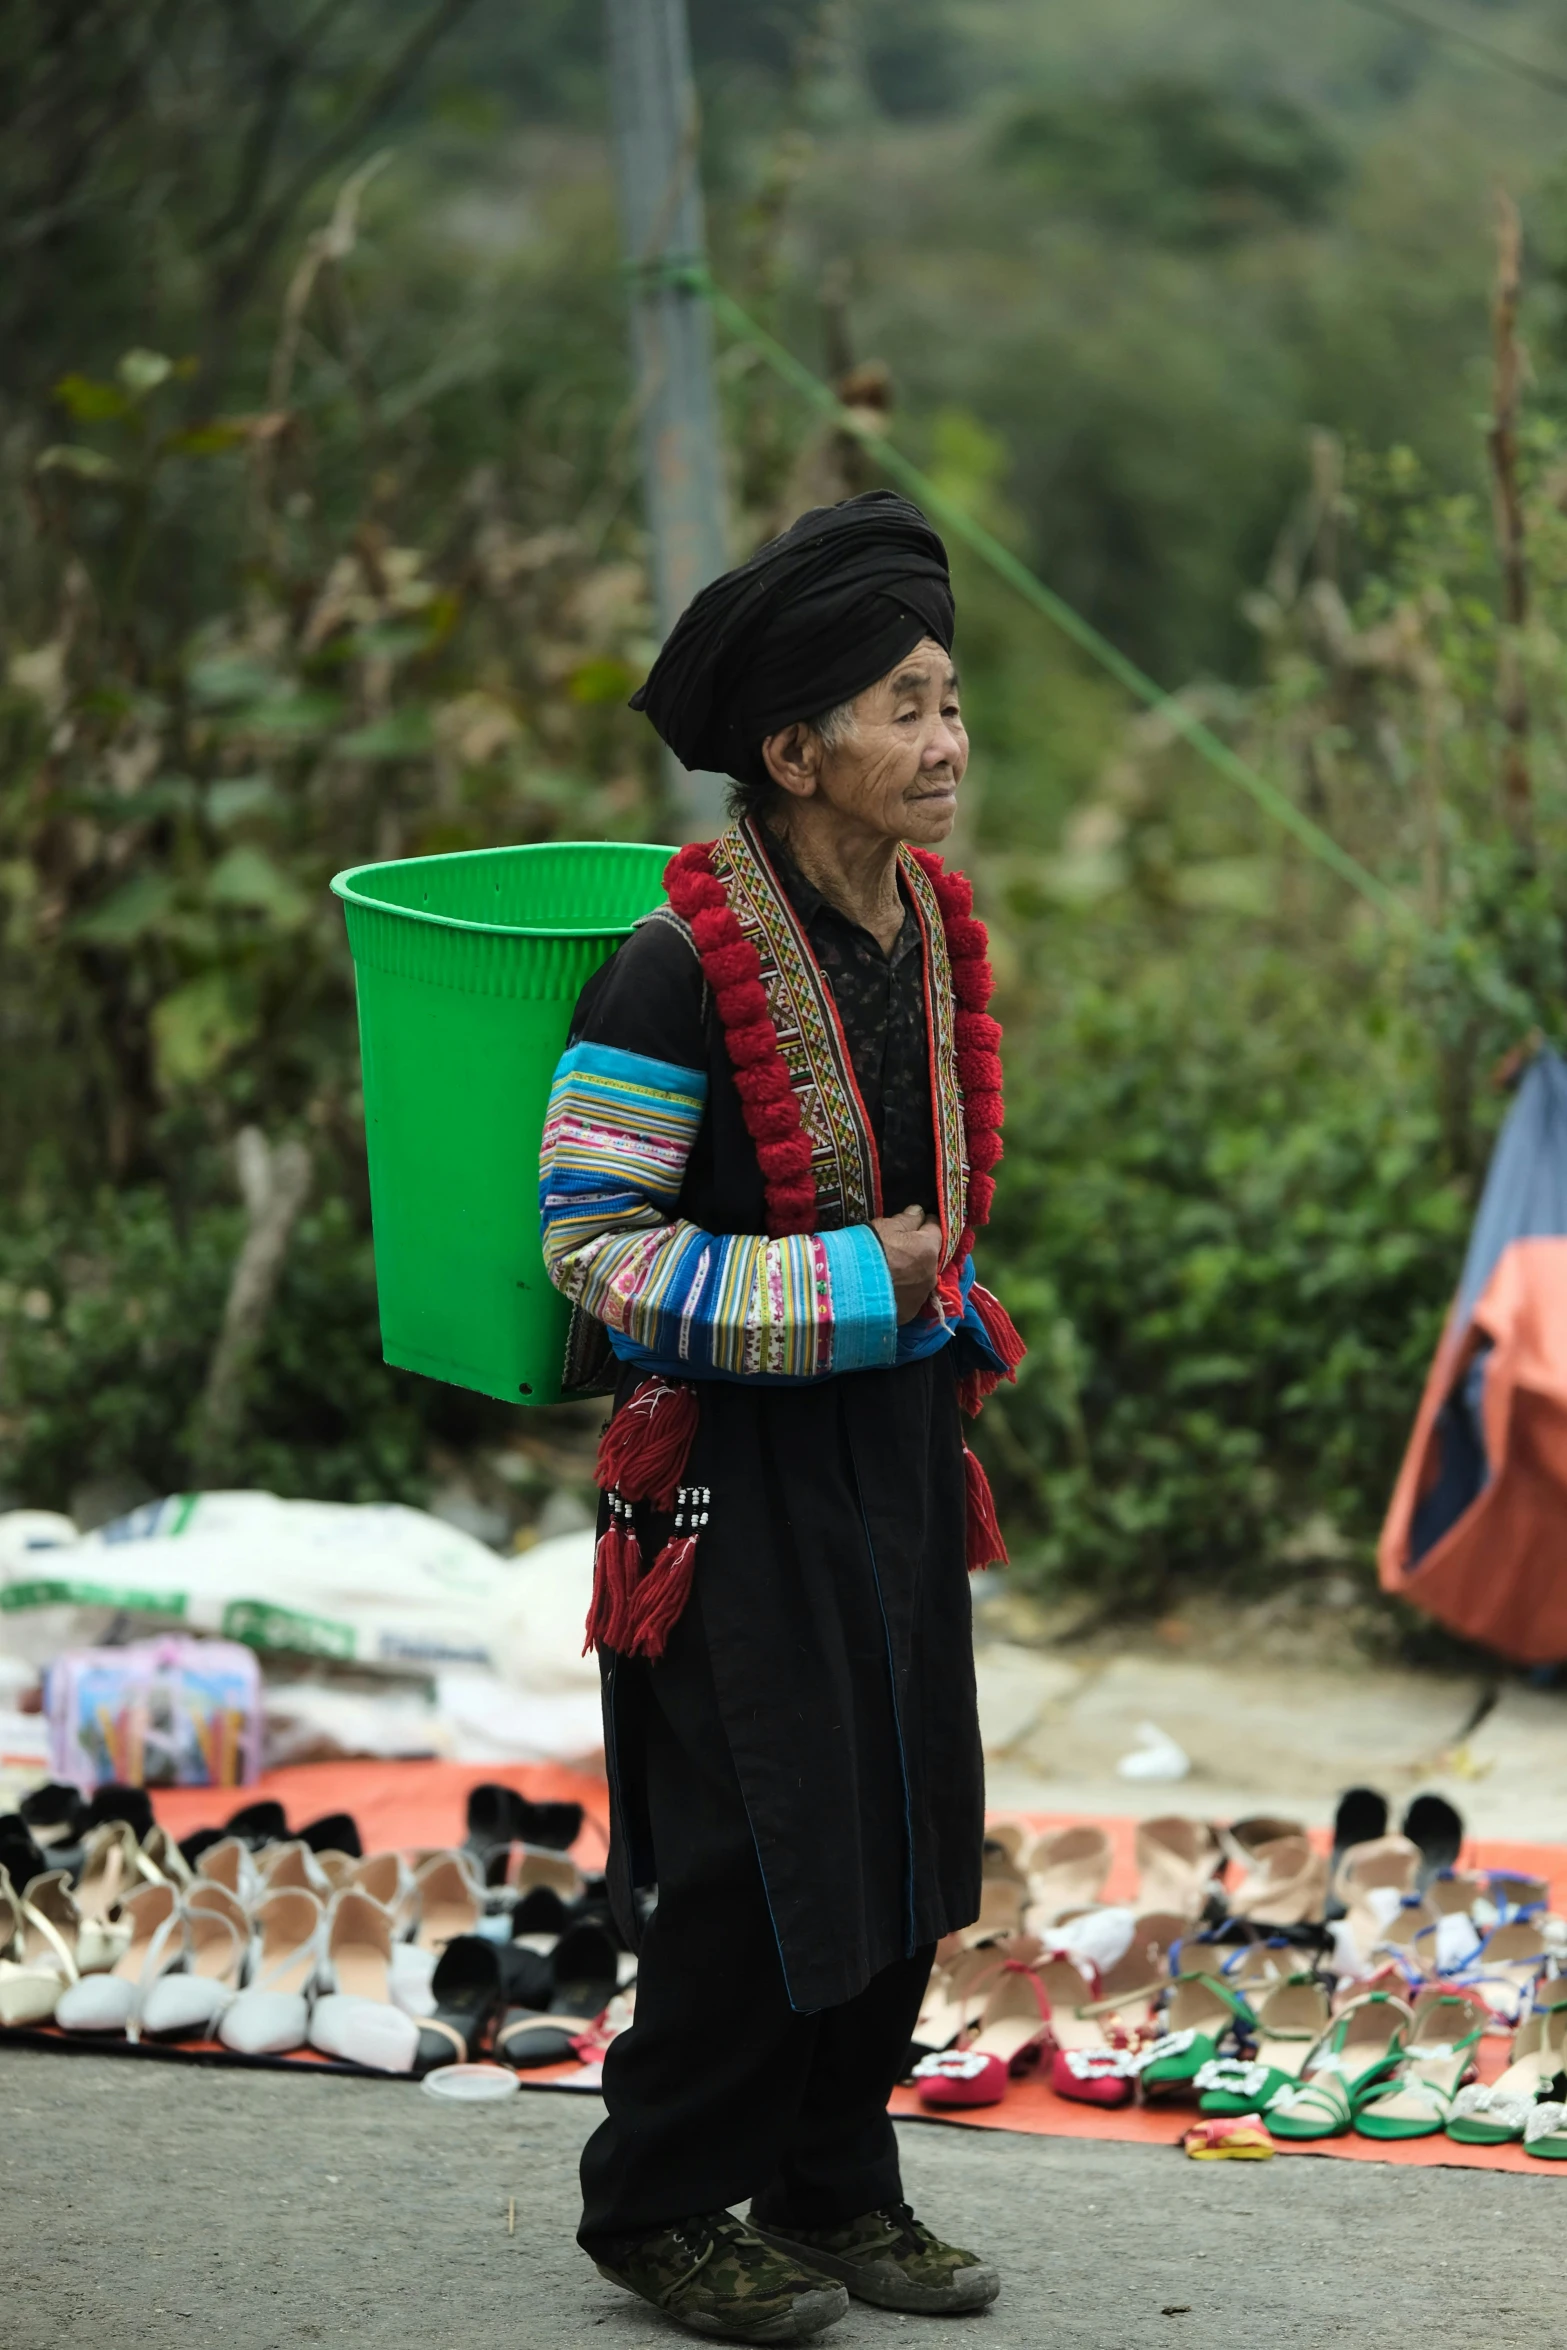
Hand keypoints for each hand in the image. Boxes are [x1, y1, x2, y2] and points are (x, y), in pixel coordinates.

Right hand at [871, 1203, 940, 1325]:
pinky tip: (888, 1289)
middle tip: (900, 1248)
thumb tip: (919, 1211)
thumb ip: (907, 1219)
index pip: (936, 1228)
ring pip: (921, 1279)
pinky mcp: (908, 1313)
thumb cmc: (869, 1249)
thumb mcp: (886, 1226)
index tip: (916, 1221)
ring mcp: (920, 1296)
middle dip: (919, 1251)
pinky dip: (902, 1292)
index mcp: (928, 1248)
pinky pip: (910, 1298)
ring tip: (892, 1272)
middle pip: (930, 1257)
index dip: (925, 1223)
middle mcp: (931, 1274)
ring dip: (912, 1274)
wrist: (850, 1288)